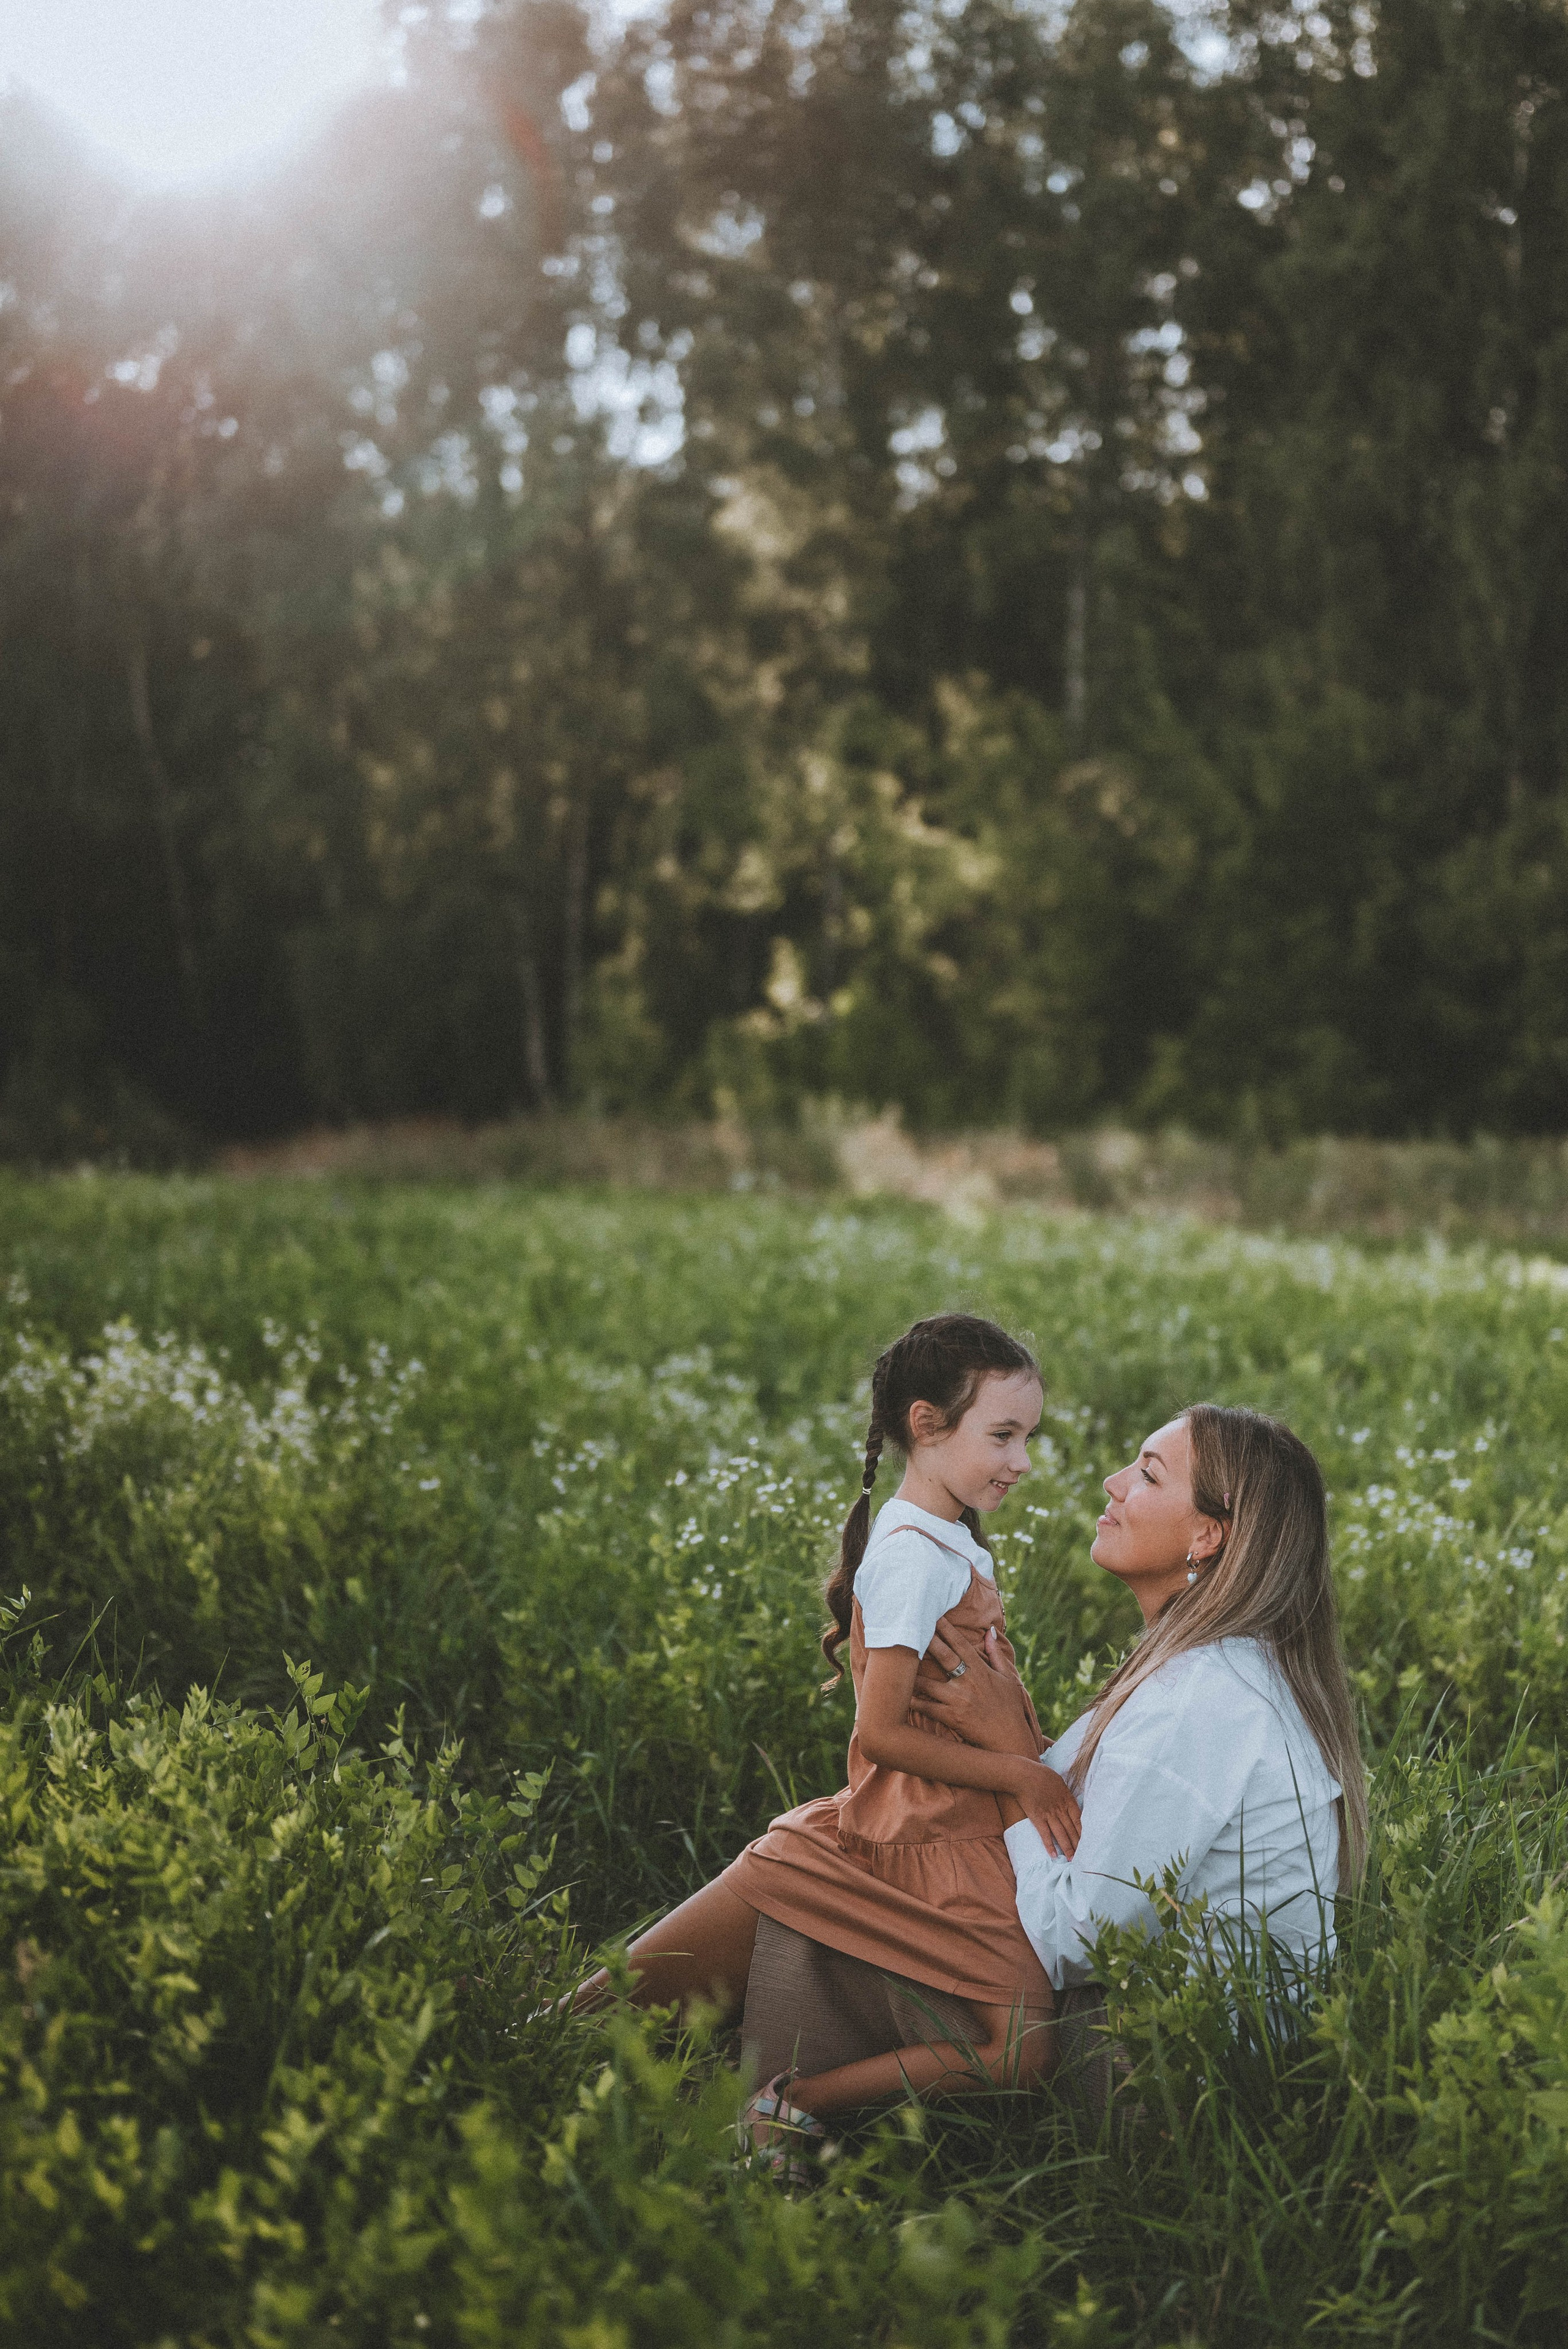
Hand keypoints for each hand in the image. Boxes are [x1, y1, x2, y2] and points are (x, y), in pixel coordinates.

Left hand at [914, 1622, 1037, 1758]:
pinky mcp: (951, 1717)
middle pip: (943, 1656)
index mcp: (981, 1671)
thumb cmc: (1010, 1708)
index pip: (961, 1644)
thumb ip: (996, 1654)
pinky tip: (901, 1695)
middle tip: (912, 1629)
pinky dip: (914, 1701)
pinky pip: (927, 1707)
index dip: (946, 1629)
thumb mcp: (1009, 1678)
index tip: (934, 1616)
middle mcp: (968, 1682)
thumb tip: (990, 1632)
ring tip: (896, 1663)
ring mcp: (958, 1700)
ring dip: (912, 1674)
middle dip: (927, 1641)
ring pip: (929, 1683)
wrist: (1010, 1739)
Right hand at [1014, 1763, 1080, 1859]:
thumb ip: (1064, 1793)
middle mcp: (1060, 1809)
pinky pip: (1045, 1834)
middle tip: (1083, 1856)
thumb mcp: (1058, 1780)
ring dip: (1067, 1847)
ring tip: (1071, 1859)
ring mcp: (1049, 1814)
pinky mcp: (1037, 1818)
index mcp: (1067, 1799)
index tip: (1088, 1841)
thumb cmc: (1040, 1774)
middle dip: (1077, 1843)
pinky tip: (1053, 1855)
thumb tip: (1067, 1800)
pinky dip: (1049, 1845)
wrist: (1023, 1774)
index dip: (1083, 1831)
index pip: (1078, 1819)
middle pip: (1071, 1829)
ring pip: (1061, 1834)